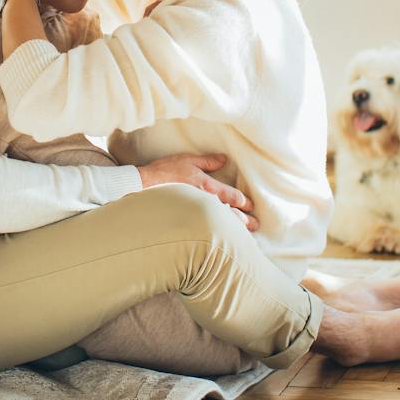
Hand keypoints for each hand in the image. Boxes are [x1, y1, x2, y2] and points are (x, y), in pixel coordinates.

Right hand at [138, 153, 257, 231]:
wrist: (143, 187)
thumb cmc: (164, 172)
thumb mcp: (187, 160)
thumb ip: (207, 161)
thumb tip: (224, 160)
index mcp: (207, 186)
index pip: (231, 196)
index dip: (243, 201)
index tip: (250, 206)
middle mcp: (204, 202)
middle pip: (230, 214)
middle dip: (245, 220)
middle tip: (256, 225)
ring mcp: (196, 213)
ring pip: (220, 224)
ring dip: (234, 229)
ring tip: (245, 234)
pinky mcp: (188, 221)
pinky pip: (206, 229)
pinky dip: (218, 234)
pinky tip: (223, 239)